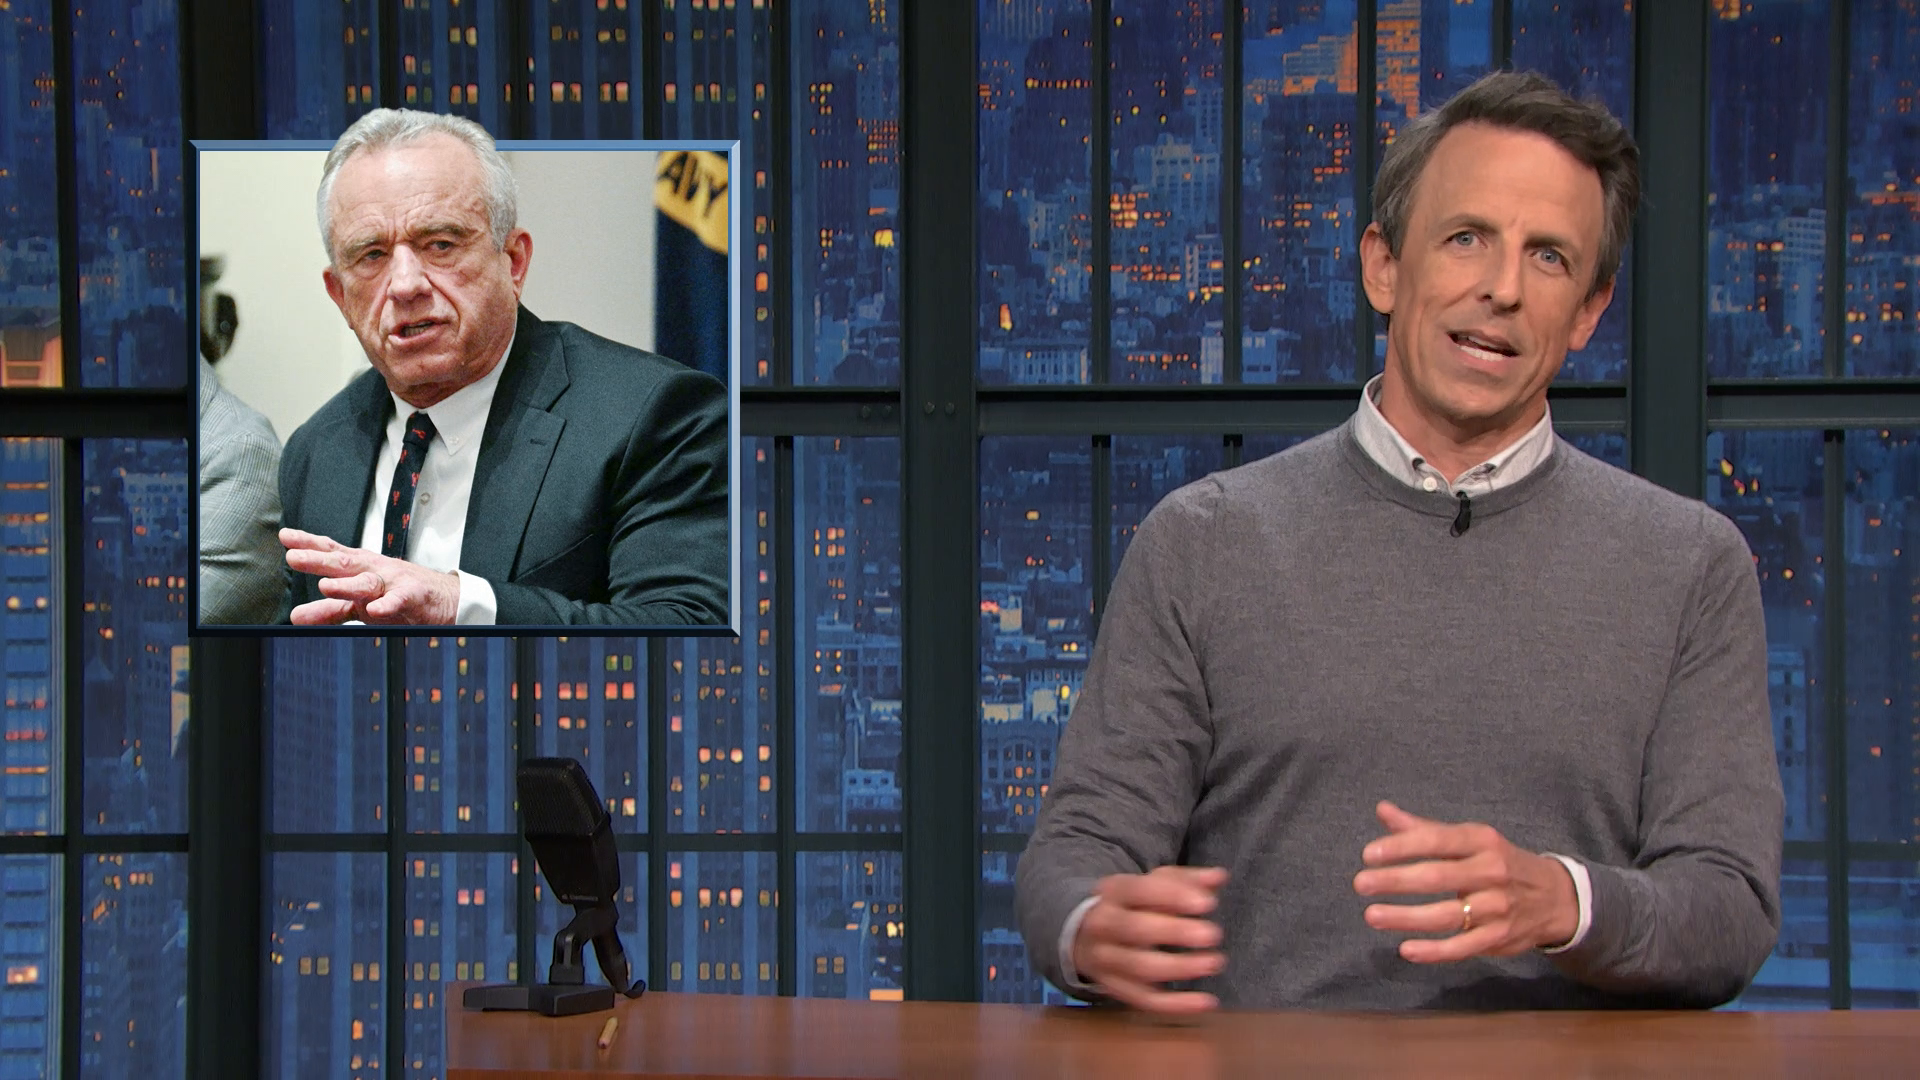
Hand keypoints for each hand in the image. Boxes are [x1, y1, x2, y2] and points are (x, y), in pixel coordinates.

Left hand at [281, 528, 459, 624]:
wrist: (445, 598)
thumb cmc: (400, 594)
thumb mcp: (360, 602)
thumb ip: (328, 610)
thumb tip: (295, 616)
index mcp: (361, 567)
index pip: (332, 551)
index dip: (309, 544)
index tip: (286, 537)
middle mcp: (374, 571)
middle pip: (344, 563)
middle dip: (319, 560)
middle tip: (294, 558)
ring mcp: (393, 583)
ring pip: (366, 583)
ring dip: (346, 585)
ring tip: (325, 587)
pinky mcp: (411, 597)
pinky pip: (397, 601)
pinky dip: (386, 605)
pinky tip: (374, 610)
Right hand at [1071, 866, 1228, 1013]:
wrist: (1081, 933)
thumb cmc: (1129, 905)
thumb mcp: (1150, 884)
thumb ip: (1184, 881)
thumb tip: (1218, 877)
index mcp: (1113, 891)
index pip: (1139, 890)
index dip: (1173, 896)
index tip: (1208, 903)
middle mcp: (1102, 924)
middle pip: (1135, 929)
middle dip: (1175, 932)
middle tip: (1214, 934)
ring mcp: (1104, 959)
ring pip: (1139, 967)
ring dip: (1179, 967)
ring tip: (1214, 962)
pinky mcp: (1113, 988)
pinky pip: (1144, 1000)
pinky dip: (1176, 1005)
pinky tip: (1206, 1001)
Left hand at [1352, 800, 1577, 962]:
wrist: (1555, 897)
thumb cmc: (1498, 862)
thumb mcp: (1469, 840)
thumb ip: (1424, 830)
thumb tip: (1382, 810)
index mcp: (1481, 841)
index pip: (1437, 841)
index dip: (1401, 847)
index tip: (1368, 855)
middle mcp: (1491, 872)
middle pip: (1438, 877)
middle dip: (1396, 880)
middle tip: (1361, 884)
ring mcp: (1496, 907)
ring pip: (1446, 915)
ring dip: (1406, 917)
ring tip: (1372, 915)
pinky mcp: (1499, 937)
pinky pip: (1462, 947)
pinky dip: (1434, 951)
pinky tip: (1406, 949)